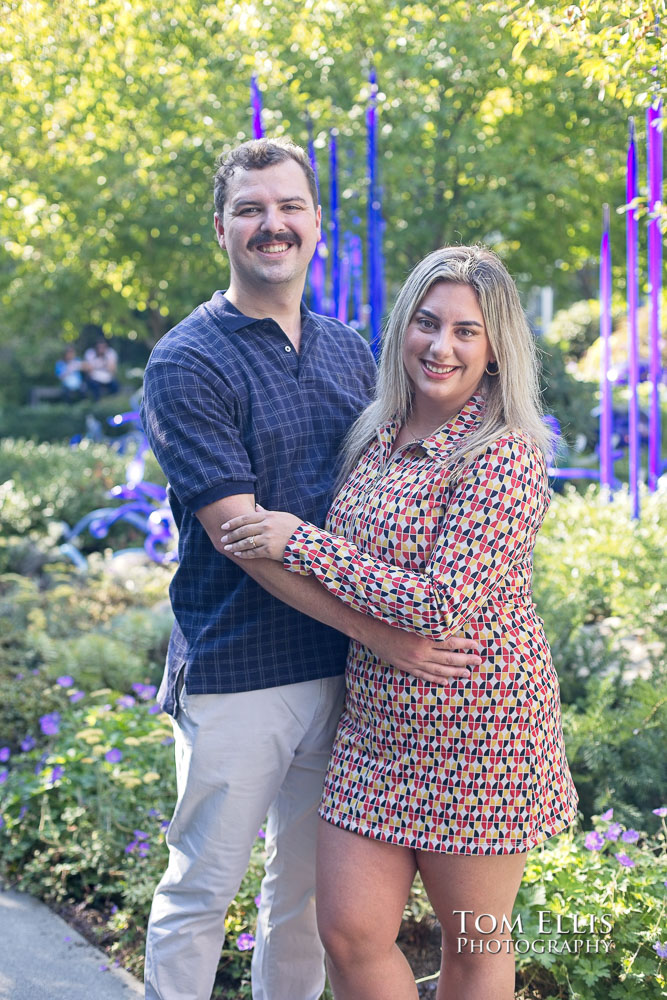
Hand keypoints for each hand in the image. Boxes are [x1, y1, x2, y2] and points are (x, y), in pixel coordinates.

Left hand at [220, 505, 302, 561]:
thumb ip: (267, 513)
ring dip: (235, 545)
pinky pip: (253, 553)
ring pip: (246, 542)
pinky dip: (244, 554)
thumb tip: (257, 508)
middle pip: (243, 530)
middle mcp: (266, 526)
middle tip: (223, 539)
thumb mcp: (282, 516)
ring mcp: (267, 539)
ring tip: (227, 548)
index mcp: (268, 516)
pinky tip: (238, 554)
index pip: (245, 518)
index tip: (224, 526)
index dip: (233, 522)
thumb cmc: (295, 528)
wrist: (307, 542)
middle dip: (231, 535)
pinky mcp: (269, 551)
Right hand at [359, 621, 481, 684]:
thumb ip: (429, 620)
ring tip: (467, 674)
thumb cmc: (391, 617)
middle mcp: (420, 651)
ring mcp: (413, 661)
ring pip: (438, 670)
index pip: (451, 642)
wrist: (370, 628)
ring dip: (455, 673)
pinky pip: (424, 675)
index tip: (476, 646)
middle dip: (465, 660)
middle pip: (448, 658)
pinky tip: (446, 681)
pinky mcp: (405, 666)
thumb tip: (447, 619)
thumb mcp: (412, 615)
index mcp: (423, 637)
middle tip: (479, 662)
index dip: (465, 645)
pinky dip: (436, 679)